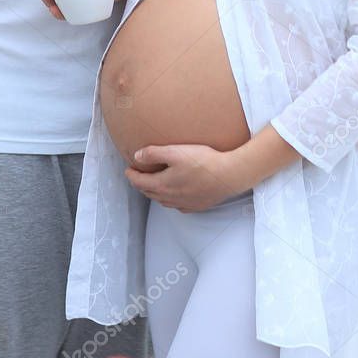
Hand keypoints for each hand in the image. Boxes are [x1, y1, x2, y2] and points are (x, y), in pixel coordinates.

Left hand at [124, 144, 247, 212]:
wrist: (229, 175)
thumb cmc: (203, 162)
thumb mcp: (175, 152)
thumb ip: (153, 153)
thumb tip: (137, 157)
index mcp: (163, 185)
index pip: (139, 182)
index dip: (131, 175)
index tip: (128, 169)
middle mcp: (171, 198)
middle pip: (149, 193)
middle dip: (141, 184)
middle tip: (138, 175)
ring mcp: (184, 204)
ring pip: (162, 200)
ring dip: (154, 192)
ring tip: (153, 182)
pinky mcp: (196, 205)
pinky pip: (177, 205)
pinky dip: (170, 199)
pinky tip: (174, 193)